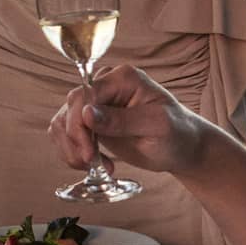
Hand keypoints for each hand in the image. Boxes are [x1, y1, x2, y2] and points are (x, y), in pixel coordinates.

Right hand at [48, 64, 220, 176]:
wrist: (183, 148)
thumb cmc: (177, 134)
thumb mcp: (156, 127)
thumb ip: (121, 120)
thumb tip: (86, 114)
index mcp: (122, 78)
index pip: (85, 96)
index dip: (79, 125)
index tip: (88, 153)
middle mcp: (104, 85)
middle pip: (69, 109)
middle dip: (76, 140)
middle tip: (91, 163)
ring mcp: (95, 102)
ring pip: (62, 122)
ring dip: (72, 148)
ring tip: (95, 166)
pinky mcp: (88, 120)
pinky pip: (65, 133)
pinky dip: (72, 151)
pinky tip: (94, 163)